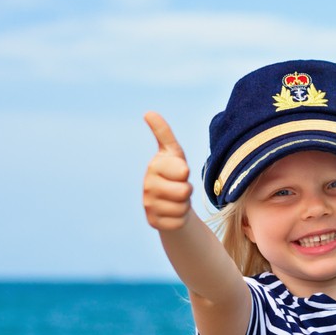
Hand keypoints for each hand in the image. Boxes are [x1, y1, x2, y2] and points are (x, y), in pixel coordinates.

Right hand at [142, 111, 193, 230]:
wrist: (170, 201)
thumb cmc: (174, 172)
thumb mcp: (173, 153)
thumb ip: (164, 133)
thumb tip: (148, 112)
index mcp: (154, 166)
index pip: (182, 171)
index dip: (185, 173)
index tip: (180, 171)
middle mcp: (148, 185)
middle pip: (185, 191)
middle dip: (188, 190)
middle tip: (180, 187)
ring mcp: (148, 205)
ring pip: (183, 208)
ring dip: (185, 204)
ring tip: (177, 199)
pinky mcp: (153, 222)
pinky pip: (179, 222)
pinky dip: (181, 218)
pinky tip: (173, 212)